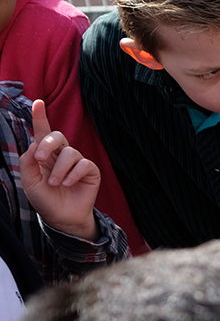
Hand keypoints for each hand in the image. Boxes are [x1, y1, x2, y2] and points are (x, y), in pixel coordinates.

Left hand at [18, 100, 100, 240]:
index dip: (40, 116)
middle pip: (57, 136)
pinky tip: (67, 184)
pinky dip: (73, 174)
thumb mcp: (29, 181)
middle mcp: (61, 155)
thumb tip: (35, 144)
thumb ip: (28, 161)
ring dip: (59, 169)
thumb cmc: (45, 199)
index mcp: (45, 155)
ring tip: (55, 184)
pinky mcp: (90, 171)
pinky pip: (84, 164)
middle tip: (39, 158)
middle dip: (48, 144)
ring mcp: (77, 162)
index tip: (38, 102)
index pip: (43, 132)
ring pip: (70, 153)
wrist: (61, 218)